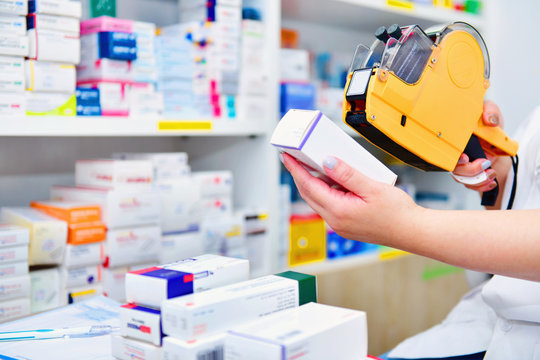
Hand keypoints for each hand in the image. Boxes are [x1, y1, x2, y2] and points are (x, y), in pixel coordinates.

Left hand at [282, 153, 419, 242]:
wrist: (412, 231)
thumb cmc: (397, 213)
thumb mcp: (372, 187)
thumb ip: (347, 174)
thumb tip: (327, 162)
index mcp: (338, 211)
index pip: (309, 186)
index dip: (296, 169)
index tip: (286, 156)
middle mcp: (335, 221)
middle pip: (309, 194)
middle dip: (300, 175)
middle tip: (294, 157)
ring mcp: (340, 225)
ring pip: (318, 200)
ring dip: (313, 183)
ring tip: (313, 164)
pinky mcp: (346, 225)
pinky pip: (329, 205)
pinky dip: (326, 191)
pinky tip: (333, 180)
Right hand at [452, 100, 502, 192]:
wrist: (498, 139)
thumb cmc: (488, 124)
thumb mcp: (489, 110)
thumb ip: (490, 110)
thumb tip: (489, 119)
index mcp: (455, 137)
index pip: (446, 149)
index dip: (454, 156)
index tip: (465, 158)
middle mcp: (455, 152)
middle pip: (453, 167)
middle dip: (468, 170)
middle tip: (484, 163)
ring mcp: (461, 164)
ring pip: (460, 178)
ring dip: (476, 179)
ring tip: (490, 173)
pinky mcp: (469, 174)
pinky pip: (469, 184)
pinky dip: (480, 186)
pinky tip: (490, 181)